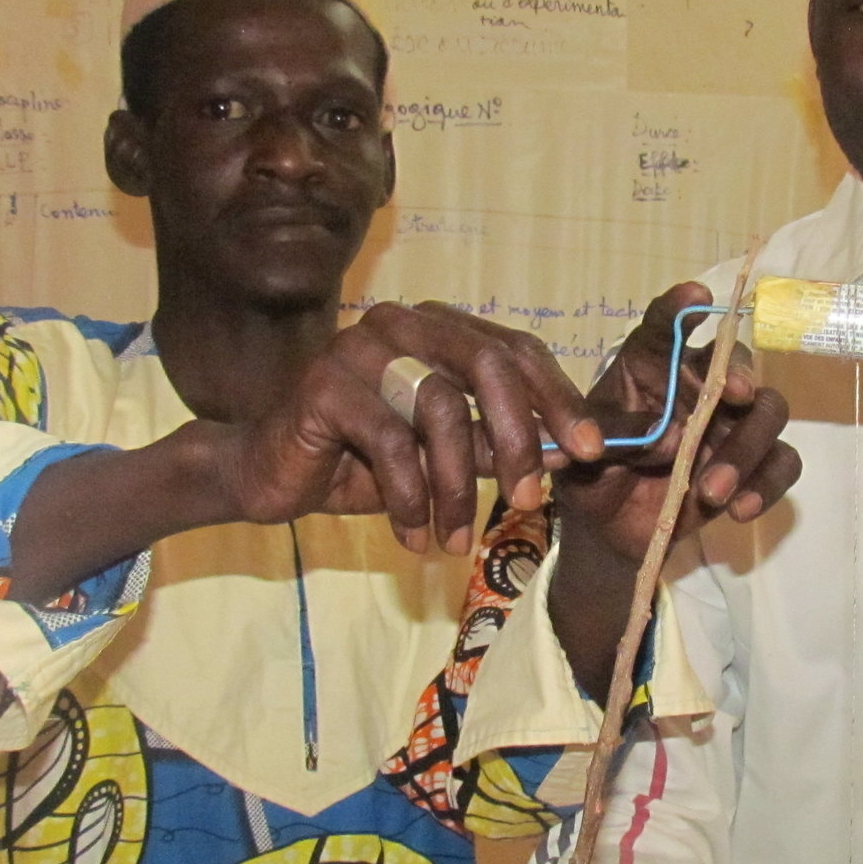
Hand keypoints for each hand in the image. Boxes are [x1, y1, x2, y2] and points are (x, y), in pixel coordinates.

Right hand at [225, 302, 606, 553]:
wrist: (270, 475)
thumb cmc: (362, 462)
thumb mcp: (445, 456)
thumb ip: (499, 444)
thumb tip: (572, 452)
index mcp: (437, 327)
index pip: (515, 349)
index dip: (559, 398)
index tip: (591, 450)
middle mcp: (401, 323)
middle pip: (487, 365)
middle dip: (520, 438)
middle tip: (532, 499)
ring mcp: (359, 348)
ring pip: (440, 410)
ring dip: (456, 488)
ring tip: (455, 539)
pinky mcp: (324, 385)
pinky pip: (390, 443)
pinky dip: (411, 499)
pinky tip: (413, 537)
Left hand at [545, 284, 800, 691]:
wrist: (606, 530)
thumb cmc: (591, 475)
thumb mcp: (579, 456)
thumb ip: (611, 438)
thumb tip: (661, 438)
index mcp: (650, 368)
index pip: (665, 328)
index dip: (681, 308)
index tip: (695, 298)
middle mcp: (697, 387)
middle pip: (734, 363)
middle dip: (739, 374)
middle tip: (736, 395)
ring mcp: (729, 426)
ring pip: (768, 412)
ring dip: (746, 448)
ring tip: (711, 491)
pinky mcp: (751, 468)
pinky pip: (781, 464)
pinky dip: (767, 484)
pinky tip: (740, 509)